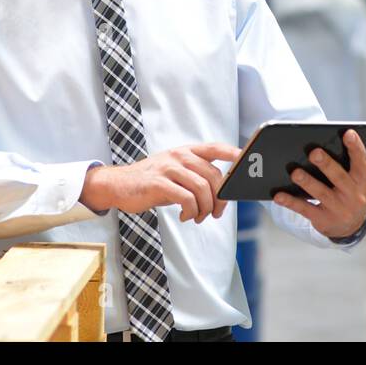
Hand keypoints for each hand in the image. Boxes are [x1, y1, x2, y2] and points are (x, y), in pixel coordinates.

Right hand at [81, 143, 242, 223]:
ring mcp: (168, 168)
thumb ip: (196, 175)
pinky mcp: (158, 183)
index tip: (246, 162)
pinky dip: (191, 212)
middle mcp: (179, 156)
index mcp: (186, 151)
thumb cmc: (152, 181)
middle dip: (220, 199)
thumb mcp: (175, 171)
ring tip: (199, 217)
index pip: (215, 147)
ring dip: (205, 209)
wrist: (118, 185)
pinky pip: (186, 199)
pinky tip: (185, 216)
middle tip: (215, 213)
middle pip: (214, 176)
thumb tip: (223, 191)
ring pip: (202, 189)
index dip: (234, 153)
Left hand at [273, 129, 365, 239]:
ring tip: (295, 172)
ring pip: (321, 193)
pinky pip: (305, 209)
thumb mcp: (357, 178)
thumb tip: (320, 144)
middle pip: (339, 177)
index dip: (355, 147)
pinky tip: (278, 195)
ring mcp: (340, 209)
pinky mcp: (324, 220)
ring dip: (307, 182)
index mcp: (365, 179)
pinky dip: (291, 202)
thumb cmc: (350, 189)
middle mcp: (356, 196)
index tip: (347, 133)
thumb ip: (347, 162)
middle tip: (314, 152)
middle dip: (326, 164)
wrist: (352, 225)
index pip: (361, 161)